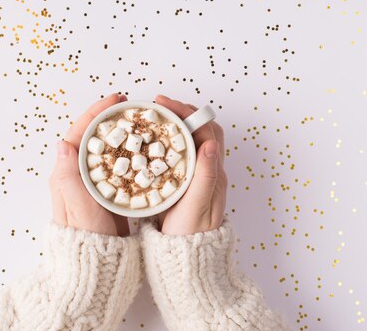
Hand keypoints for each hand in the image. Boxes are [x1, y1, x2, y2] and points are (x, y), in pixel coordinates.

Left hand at [49, 93, 130, 236]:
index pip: (79, 133)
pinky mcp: (106, 191)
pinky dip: (128, 150)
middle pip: (92, 136)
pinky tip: (144, 147)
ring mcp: (92, 182)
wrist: (94, 269)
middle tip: (131, 105)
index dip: (96, 113)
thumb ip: (69, 179)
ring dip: (120, 131)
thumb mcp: (78, 210)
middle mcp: (77, 175)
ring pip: (106, 148)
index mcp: (66, 174)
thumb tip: (63, 143)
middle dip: (110, 117)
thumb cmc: (85, 241)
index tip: (116, 100)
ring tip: (139, 120)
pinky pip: (116, 163)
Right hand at [154, 95, 227, 234]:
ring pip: (191, 141)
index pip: (205, 131)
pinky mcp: (187, 184)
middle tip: (156, 107)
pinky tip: (153, 142)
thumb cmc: (190, 236)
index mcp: (213, 173)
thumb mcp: (196, 207)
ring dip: (175, 125)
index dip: (187, 113)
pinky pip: (182, 154)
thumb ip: (204, 176)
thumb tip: (210, 143)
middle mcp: (210, 171)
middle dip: (181, 113)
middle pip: (200, 131)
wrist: (187, 262)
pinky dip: (169, 141)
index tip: (163, 104)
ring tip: (153, 119)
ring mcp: (199, 177)